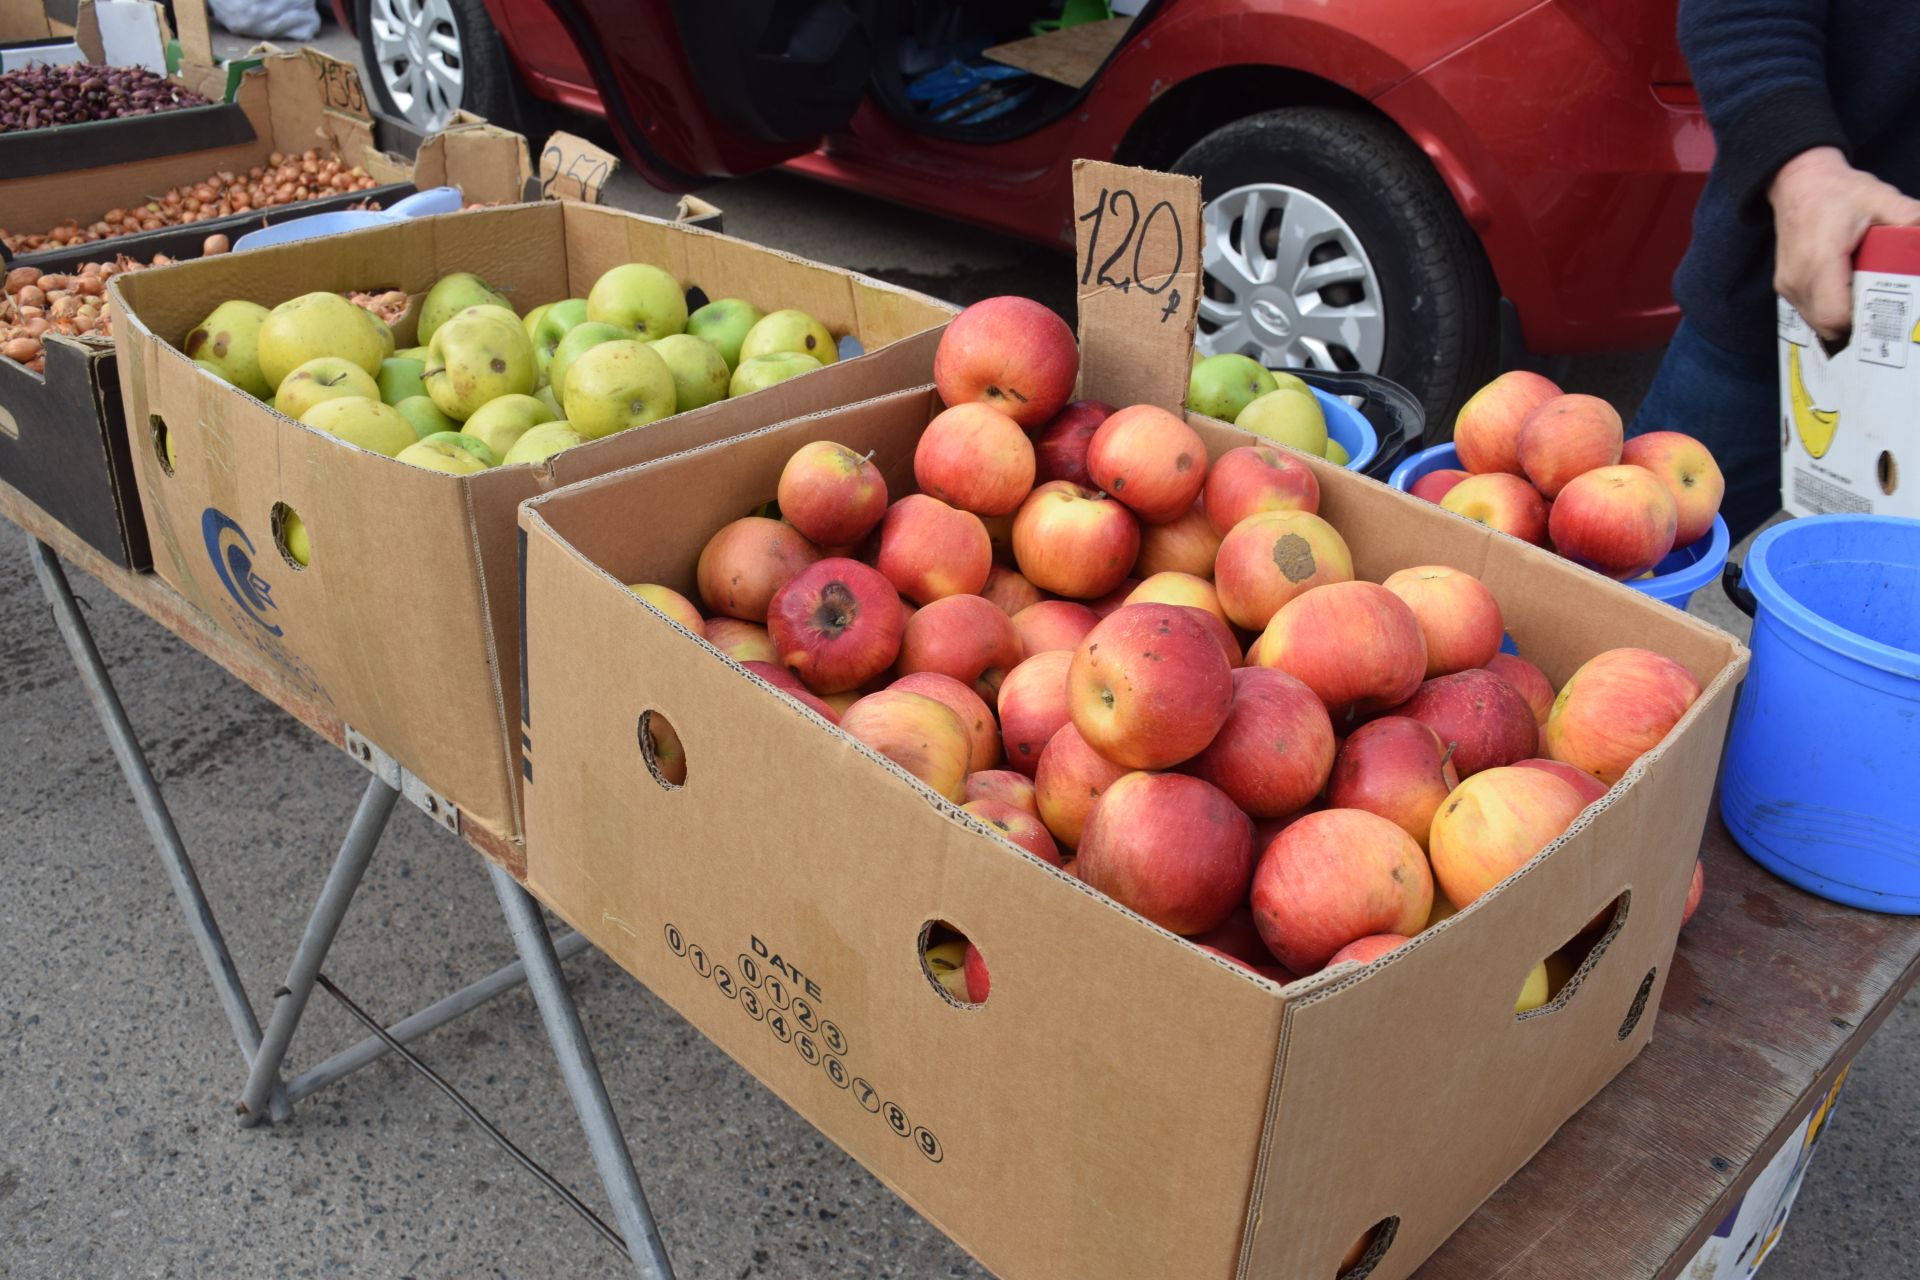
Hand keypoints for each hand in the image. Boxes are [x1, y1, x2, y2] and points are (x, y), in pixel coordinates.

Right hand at [1770, 147, 1919, 339]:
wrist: (1798, 182)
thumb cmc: (1837, 191)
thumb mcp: (1880, 198)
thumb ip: (1910, 218)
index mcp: (1820, 260)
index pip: (1835, 315)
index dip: (1862, 323)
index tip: (1886, 315)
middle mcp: (1798, 279)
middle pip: (1827, 326)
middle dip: (1857, 325)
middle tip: (1884, 312)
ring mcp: (1788, 285)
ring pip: (1817, 323)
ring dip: (1843, 319)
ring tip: (1868, 301)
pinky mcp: (1786, 286)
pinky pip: (1810, 312)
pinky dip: (1830, 310)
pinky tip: (1849, 293)